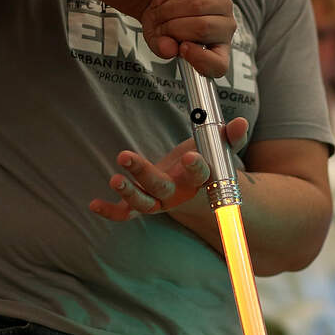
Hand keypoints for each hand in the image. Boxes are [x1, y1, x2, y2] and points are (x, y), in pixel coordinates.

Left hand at [89, 118, 247, 219]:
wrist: (197, 186)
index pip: (200, 175)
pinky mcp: (144, 202)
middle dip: (143, 174)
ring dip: (127, 193)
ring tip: (114, 178)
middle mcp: (178, 194)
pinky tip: (93, 204)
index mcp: (199, 181)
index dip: (196, 168)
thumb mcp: (219, 146)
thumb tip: (241, 121)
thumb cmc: (207, 160)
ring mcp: (160, 201)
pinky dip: (110, 212)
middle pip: (161, 188)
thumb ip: (230, 136)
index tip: (191, 157)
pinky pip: (126, 213)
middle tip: (126, 157)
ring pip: (144, 202)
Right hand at [136, 0, 236, 77]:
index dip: (202, 60)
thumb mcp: (156, 38)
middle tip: (158, 22)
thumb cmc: (162, 20)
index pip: (219, 65)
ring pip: (198, 6)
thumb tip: (168, 48)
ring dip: (170, 7)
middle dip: (172, 25)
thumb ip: (161, 47)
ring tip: (159, 8)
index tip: (183, 49)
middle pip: (203, 28)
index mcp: (216, 50)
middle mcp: (226, 27)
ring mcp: (225, 3)